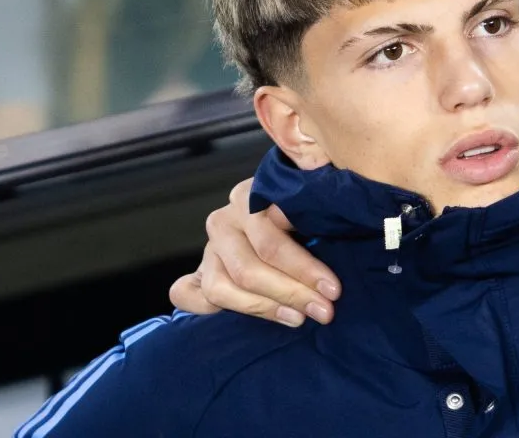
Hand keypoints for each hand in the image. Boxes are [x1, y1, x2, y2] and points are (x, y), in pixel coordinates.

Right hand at [169, 178, 341, 325]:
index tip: (333, 290)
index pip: (271, 240)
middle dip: (291, 293)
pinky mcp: (196, 273)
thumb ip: (316, 203)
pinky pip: (186, 294)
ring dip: (262, 307)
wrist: (282, 221)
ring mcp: (208, 248)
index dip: (305, 268)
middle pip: (249, 267)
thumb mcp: (317, 207)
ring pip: (222, 287)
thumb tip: (322, 206)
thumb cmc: (309, 218)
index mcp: (251, 197)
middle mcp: (225, 220)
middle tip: (324, 311)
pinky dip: (205, 309)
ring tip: (298, 318)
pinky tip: (234, 322)